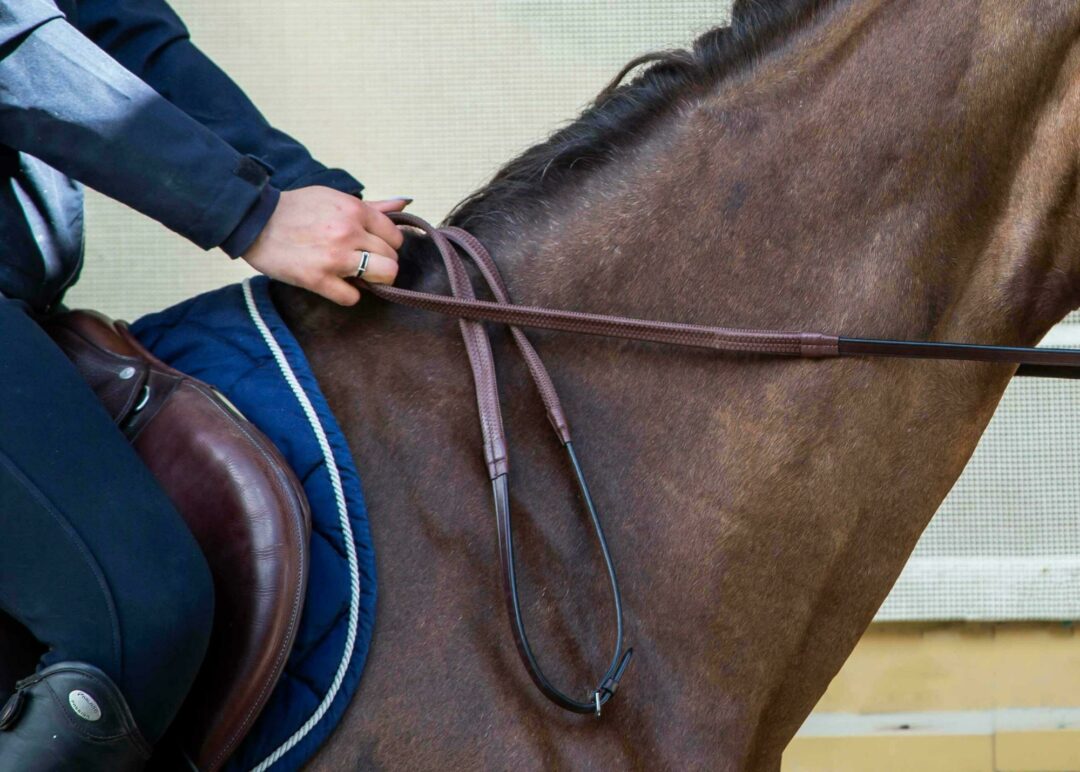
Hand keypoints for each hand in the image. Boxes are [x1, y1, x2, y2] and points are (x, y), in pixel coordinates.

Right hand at [241, 186, 408, 305]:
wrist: (255, 221)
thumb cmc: (296, 209)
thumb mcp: (334, 198)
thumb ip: (372, 206)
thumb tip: (404, 203)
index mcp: (355, 210)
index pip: (395, 237)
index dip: (387, 245)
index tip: (372, 248)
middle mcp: (349, 232)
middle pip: (392, 259)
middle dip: (380, 264)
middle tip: (361, 263)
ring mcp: (335, 257)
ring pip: (382, 277)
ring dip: (371, 280)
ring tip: (354, 275)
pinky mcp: (318, 279)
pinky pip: (352, 297)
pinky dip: (346, 294)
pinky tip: (335, 284)